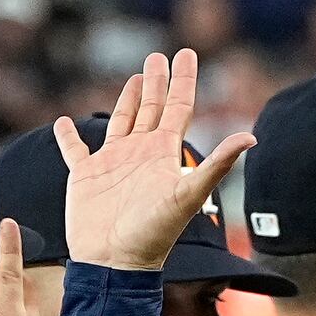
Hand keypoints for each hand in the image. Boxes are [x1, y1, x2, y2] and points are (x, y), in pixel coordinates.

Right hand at [56, 49, 251, 271]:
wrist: (116, 263)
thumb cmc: (153, 233)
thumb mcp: (188, 195)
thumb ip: (218, 164)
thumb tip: (252, 137)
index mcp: (164, 153)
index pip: (178, 107)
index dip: (183, 80)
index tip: (186, 52)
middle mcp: (140, 154)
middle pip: (151, 108)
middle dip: (156, 82)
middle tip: (157, 57)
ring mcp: (112, 164)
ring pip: (121, 122)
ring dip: (127, 100)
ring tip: (133, 78)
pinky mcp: (85, 176)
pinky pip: (75, 150)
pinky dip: (68, 136)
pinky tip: (63, 123)